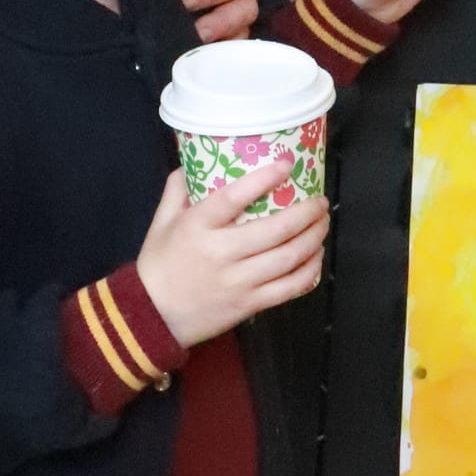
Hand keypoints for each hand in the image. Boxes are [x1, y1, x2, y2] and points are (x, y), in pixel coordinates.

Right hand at [136, 162, 329, 348]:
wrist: (153, 316)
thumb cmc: (159, 264)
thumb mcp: (161, 221)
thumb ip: (178, 189)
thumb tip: (196, 159)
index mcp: (197, 227)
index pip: (233, 197)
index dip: (264, 179)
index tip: (287, 164)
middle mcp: (221, 254)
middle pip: (275, 230)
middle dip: (306, 213)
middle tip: (319, 201)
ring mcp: (238, 282)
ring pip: (288, 258)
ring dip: (313, 238)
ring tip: (323, 224)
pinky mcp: (249, 305)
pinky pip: (289, 288)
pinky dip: (309, 271)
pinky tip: (316, 257)